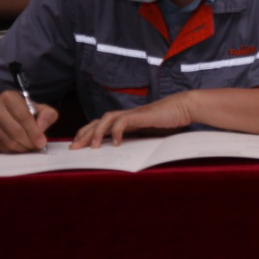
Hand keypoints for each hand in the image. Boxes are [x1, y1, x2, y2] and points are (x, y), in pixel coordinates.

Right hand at [0, 90, 57, 152]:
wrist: (0, 113)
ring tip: (31, 147)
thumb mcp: (39, 108)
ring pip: (8, 141)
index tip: (42, 142)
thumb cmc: (23, 110)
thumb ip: (47, 114)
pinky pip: (2, 147)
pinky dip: (14, 151)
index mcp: (9, 97)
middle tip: (37, 147)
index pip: (23, 116)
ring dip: (22, 148)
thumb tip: (42, 127)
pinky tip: (21, 148)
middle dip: (29, 142)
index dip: (34, 131)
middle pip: (16, 130)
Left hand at [72, 92, 194, 148]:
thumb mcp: (151, 131)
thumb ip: (139, 137)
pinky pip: (124, 121)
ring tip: (92, 146)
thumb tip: (127, 152)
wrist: (185, 106)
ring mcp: (134, 114)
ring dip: (97, 132)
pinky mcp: (142, 115)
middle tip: (74, 148)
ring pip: (107, 119)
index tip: (78, 145)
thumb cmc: (171, 119)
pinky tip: (116, 143)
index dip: (88, 133)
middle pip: (99, 121)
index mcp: (128, 119)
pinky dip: (117, 131)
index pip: (102, 124)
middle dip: (84, 134)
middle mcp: (127, 115)